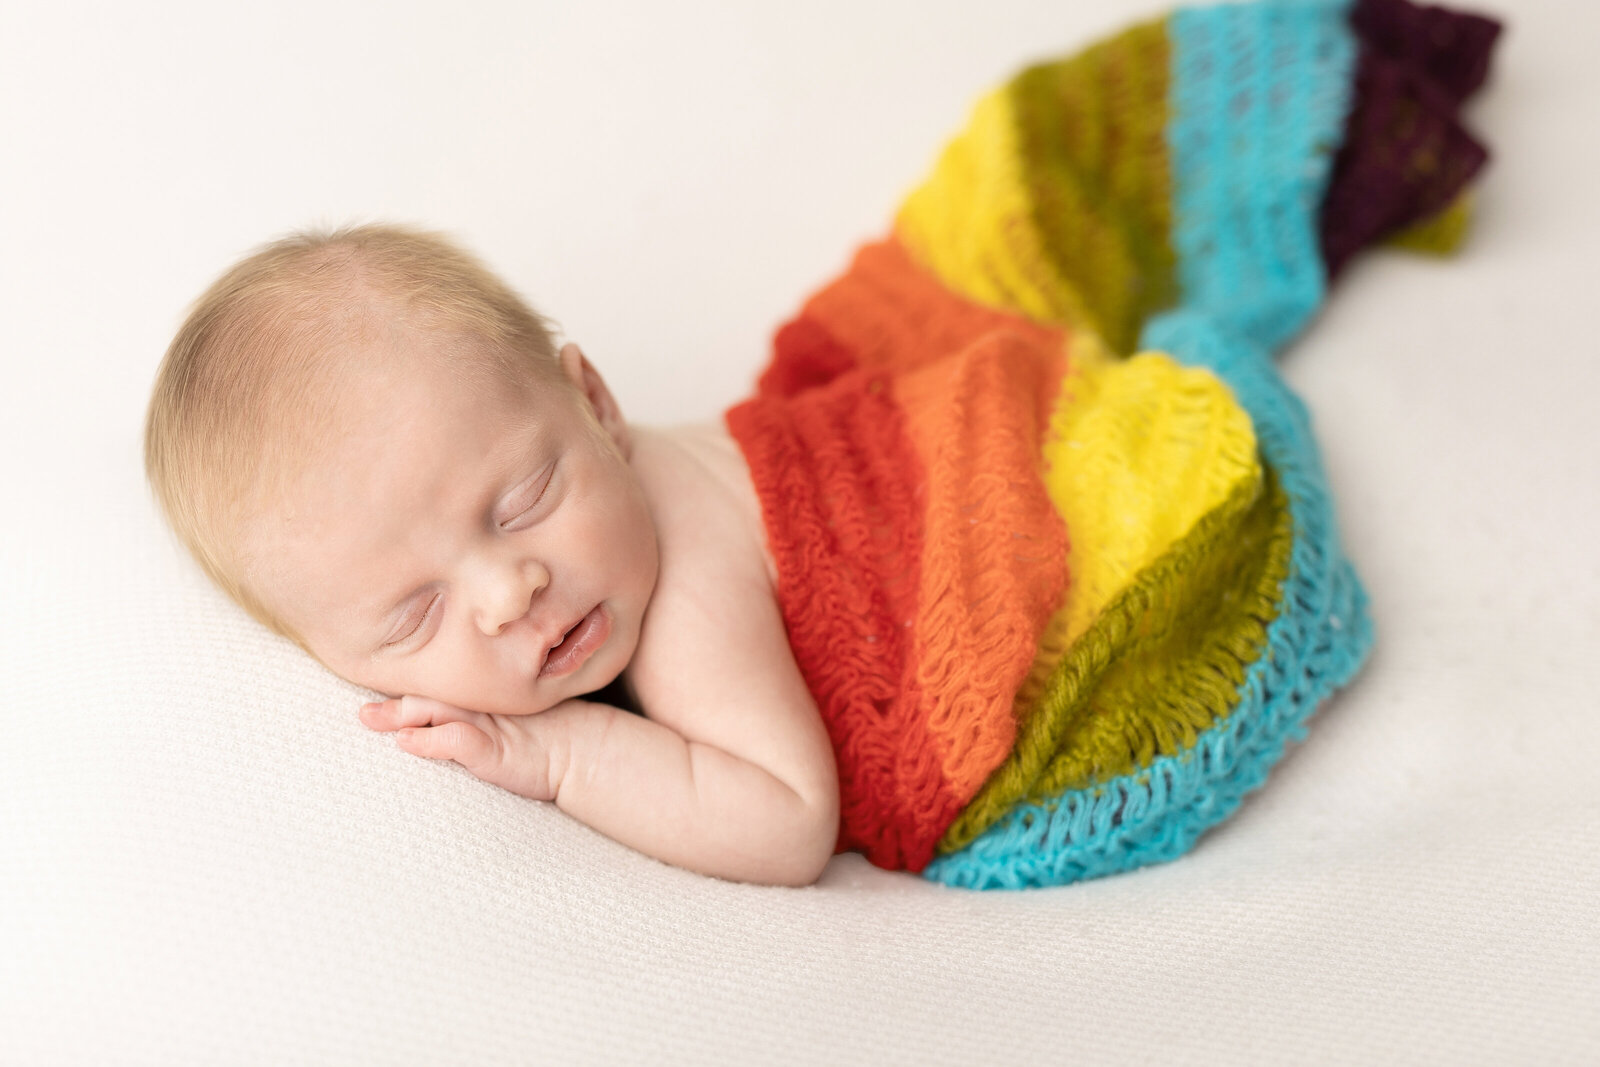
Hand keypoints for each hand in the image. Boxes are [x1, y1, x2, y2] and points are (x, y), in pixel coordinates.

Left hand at [359, 695, 562, 801]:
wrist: (586, 752)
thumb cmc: (553, 740)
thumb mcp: (515, 728)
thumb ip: (483, 725)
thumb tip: (443, 729)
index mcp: (484, 701)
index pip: (439, 689)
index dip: (409, 690)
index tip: (376, 694)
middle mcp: (481, 707)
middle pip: (430, 696)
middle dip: (393, 703)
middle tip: (361, 712)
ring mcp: (486, 726)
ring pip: (435, 711)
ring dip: (399, 715)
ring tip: (369, 719)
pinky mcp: (492, 750)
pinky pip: (454, 740)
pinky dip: (427, 740)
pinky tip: (405, 741)